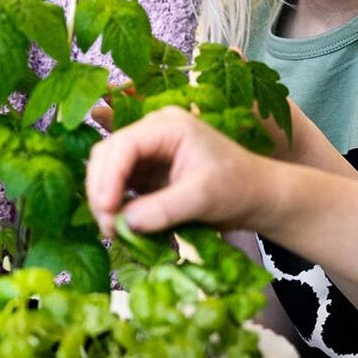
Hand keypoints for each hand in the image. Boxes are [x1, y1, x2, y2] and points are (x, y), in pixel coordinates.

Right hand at [86, 107, 285, 234]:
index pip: (123, 145)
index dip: (108, 177)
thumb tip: (123, 223)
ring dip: (104, 200)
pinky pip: (118, 186)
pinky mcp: (146, 172)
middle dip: (101, 190)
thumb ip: (162, 209)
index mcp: (167, 126)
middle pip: (107, 155)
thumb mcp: (202, 198)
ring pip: (107, 171)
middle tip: (108, 228)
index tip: (107, 209)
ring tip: (114, 231)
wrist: (256, 196)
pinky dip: (115, 205)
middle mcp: (152, 132)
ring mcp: (147, 152)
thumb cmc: (237, 187)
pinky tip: (122, 226)